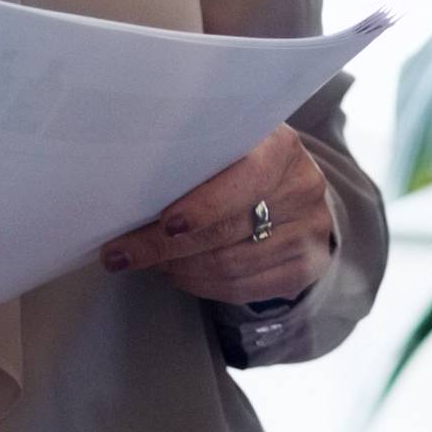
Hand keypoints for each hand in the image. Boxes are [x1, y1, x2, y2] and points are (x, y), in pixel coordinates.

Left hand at [99, 125, 337, 307]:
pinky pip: (243, 288)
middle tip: (122, 253)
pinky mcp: (305, 268)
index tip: (165, 223)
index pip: (245, 178)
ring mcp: (309, 231)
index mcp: (281, 147)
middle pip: (228, 229)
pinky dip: (202, 285)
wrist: (293, 189)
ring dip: (180, 268)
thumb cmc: (242, 162)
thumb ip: (195, 158)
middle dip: (166, 245)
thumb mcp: (228, 144)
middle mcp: (302, 188)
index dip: (205, 204)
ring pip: (231, 264)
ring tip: (150, 261)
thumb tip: (131, 192)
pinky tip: (179, 274)